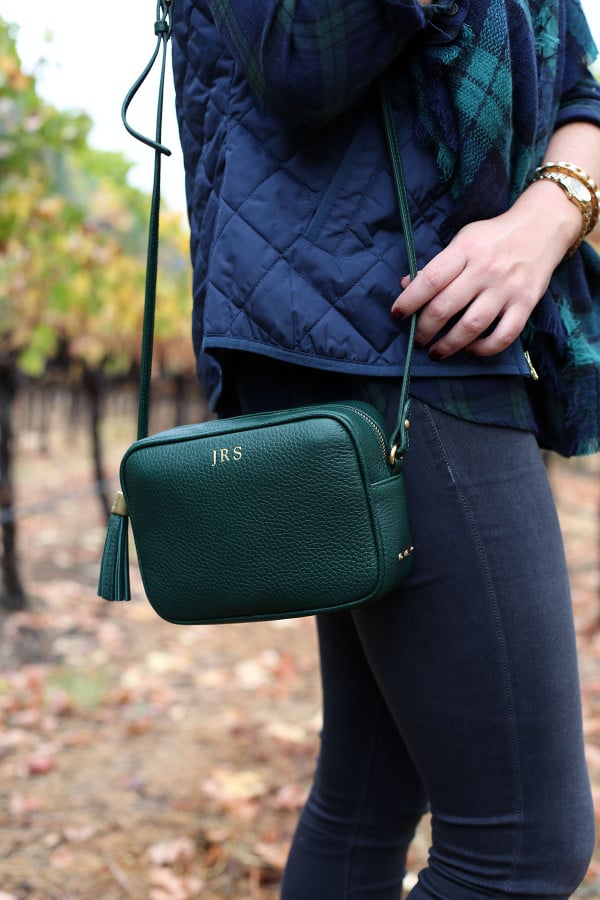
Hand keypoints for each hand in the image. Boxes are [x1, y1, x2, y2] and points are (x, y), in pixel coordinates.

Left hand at [390, 183, 580, 358]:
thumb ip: (437, 265)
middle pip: (445, 307)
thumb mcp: (462, 240)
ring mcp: (506, 288)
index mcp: (465, 251)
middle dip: (424, 330)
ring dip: (449, 345)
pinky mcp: (526, 304)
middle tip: (418, 339)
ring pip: (471, 326)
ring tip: (437, 352)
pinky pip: (504, 335)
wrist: (542, 228)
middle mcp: (485, 270)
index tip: (398, 315)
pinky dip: (485, 349)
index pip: (430, 280)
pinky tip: (471, 350)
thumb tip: (406, 286)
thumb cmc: (493, 238)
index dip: (410, 301)